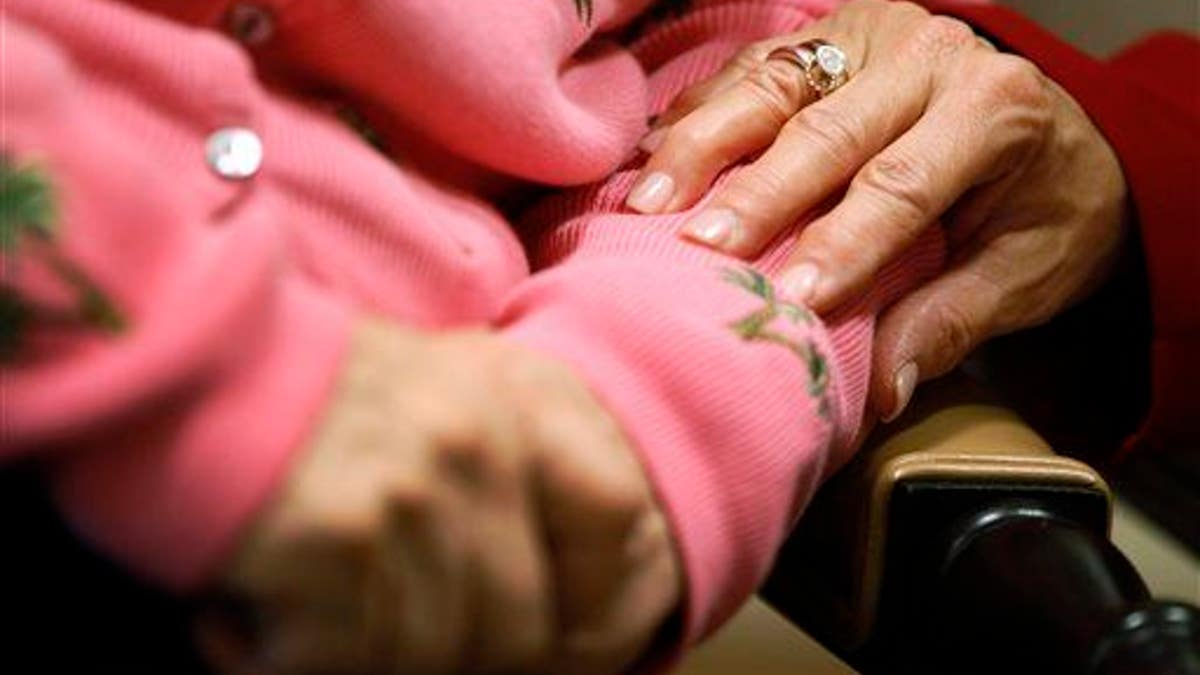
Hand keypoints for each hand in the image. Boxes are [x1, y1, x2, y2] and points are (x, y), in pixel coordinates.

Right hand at [197, 320, 680, 674]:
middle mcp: (481, 442)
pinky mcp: (340, 537)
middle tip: (364, 620)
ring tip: (296, 597)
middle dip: (448, 650)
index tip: (531, 631)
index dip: (584, 596)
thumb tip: (545, 608)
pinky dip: (287, 656)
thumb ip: (496, 470)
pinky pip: (346, 658)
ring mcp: (416, 490)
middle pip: (519, 624)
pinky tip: (249, 612)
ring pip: (431, 654)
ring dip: (358, 651)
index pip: (615, 516)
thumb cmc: (294, 392)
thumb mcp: (430, 391)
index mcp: (515, 401)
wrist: (169, 356)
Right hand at [626, 0, 1126, 420]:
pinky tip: (651, 156)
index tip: (790, 298)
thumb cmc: (1044, 206)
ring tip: (647, 201)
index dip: (843, 242)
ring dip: (702, 146)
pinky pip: (750, 69)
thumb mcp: (1026, 272)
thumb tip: (880, 390)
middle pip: (824, 128)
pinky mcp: (825, 37)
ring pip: (772, 86)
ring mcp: (869, 35)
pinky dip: (697, 114)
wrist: (1055, 131)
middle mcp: (928, 55)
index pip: (902, 182)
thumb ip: (952, 321)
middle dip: (752, 193)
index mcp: (993, 108)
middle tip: (696, 249)